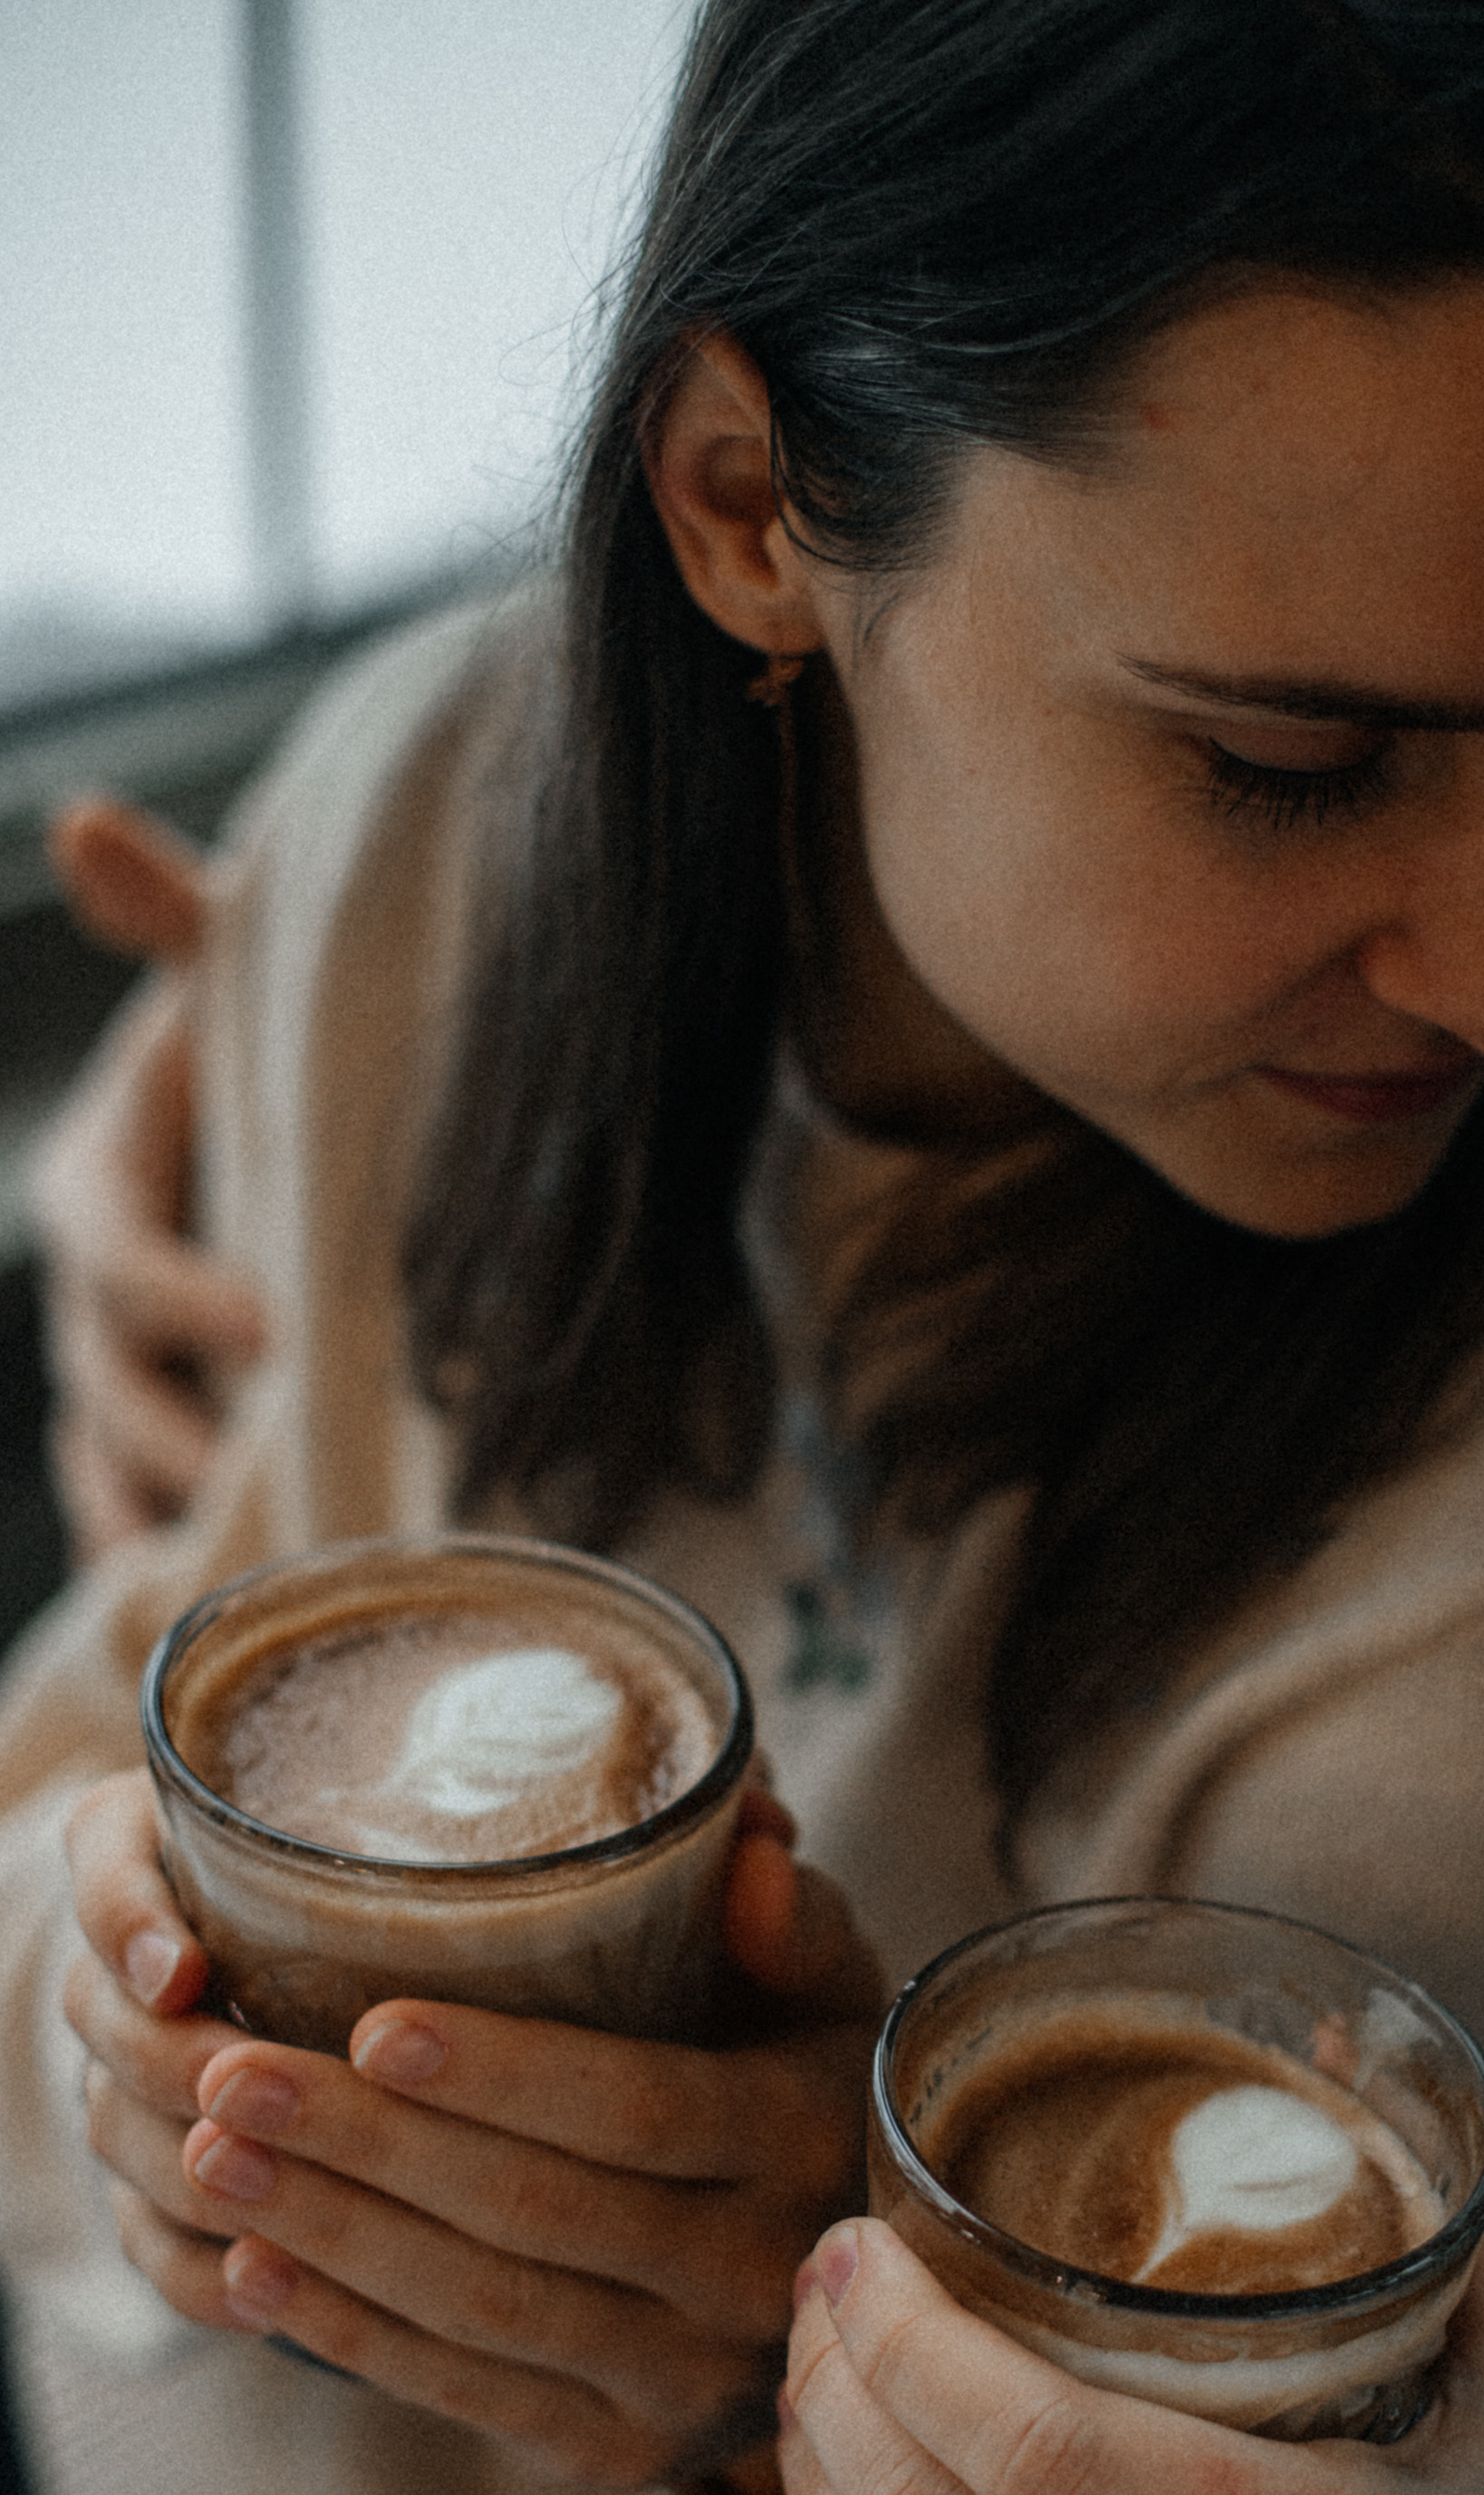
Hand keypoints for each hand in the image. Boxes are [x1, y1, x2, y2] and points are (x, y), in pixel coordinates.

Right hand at [35, 799, 265, 1554]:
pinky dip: (169, 1560)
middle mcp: (97, 1293)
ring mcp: (121, 1377)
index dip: (172, 1292)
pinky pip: (133, 1520)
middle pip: (104, 1379)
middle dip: (179, 1430)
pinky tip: (226, 1601)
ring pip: (111, 1461)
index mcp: (98, 1180)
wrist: (316, 1137)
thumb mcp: (233, 980)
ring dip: (172, 1510)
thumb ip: (171, 918)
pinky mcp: (158, 1445)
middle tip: (276, 1466)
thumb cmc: (275, 1054)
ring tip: (258, 1554)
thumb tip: (85, 820)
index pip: (104, 1248)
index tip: (271, 1328)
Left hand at [65, 1776, 882, 2490]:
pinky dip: (351, 2335)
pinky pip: (472, 2394)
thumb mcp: (832, 1994)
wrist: (851, 2288)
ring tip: (209, 2154)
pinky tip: (249, 2269)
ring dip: (333, 2236)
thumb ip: (798, 1915)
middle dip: (370, 2145)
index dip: (506, 2075)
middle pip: (539, 2212)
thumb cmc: (801, 2083)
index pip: (643, 2110)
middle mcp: (759, 2275)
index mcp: (806, 2139)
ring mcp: (690, 2380)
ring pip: (487, 2309)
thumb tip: (752, 1850)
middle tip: (230, 2075)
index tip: (370, 2024)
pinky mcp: (623, 2450)